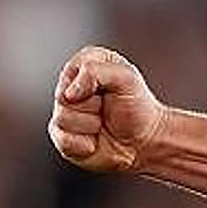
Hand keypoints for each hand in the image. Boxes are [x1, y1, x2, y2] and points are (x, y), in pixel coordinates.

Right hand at [48, 45, 166, 172]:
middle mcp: (72, 86)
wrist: (144, 142)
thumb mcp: (127, 78)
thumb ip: (96, 71)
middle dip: (90, 107)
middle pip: (62, 98)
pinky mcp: (63, 136)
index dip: (89, 84)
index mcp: (86, 63)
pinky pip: (63, 141)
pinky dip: (84, 144)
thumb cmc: (138, 107)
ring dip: (89, 126)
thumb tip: (69, 91)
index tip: (108, 89)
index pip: (71, 71)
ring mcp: (65, 112)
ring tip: (102, 122)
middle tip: (105, 107)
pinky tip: (94, 139)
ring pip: (62, 120)